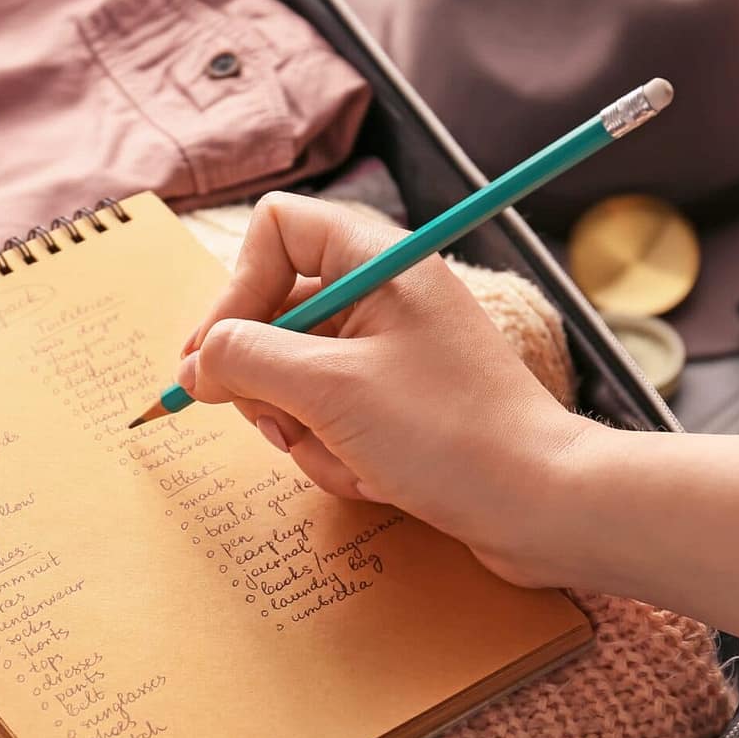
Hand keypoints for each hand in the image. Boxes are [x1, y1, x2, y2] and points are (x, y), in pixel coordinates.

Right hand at [177, 193, 592, 586]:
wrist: (542, 506)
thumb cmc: (448, 435)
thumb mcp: (326, 390)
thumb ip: (244, 359)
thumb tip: (196, 364)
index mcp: (377, 260)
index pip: (274, 230)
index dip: (234, 290)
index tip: (218, 358)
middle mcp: (385, 295)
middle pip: (275, 315)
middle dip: (269, 385)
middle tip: (283, 425)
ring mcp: (393, 353)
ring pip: (296, 379)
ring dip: (305, 433)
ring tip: (349, 460)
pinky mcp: (401, 406)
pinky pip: (332, 420)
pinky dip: (339, 456)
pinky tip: (376, 480)